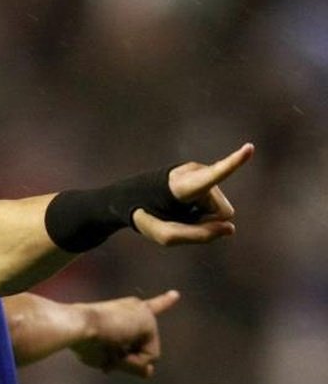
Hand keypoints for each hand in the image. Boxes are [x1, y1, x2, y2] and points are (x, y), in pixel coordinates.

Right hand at [70, 290, 179, 377]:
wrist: (78, 327)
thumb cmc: (83, 340)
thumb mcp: (106, 358)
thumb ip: (130, 364)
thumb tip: (149, 372)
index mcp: (123, 312)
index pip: (148, 309)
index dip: (163, 302)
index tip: (176, 294)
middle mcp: (136, 309)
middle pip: (140, 350)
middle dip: (124, 360)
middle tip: (103, 351)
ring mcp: (144, 314)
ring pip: (144, 357)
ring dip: (126, 362)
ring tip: (106, 347)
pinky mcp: (149, 321)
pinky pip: (148, 357)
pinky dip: (132, 361)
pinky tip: (117, 347)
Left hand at [133, 143, 253, 244]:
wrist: (133, 199)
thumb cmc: (148, 217)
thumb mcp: (166, 236)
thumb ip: (199, 235)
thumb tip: (230, 228)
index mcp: (183, 184)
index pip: (212, 175)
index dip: (232, 163)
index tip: (249, 147)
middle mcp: (195, 173)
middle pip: (222, 211)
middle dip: (206, 221)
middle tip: (178, 217)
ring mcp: (201, 173)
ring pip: (220, 210)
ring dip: (202, 216)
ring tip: (179, 210)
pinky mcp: (204, 176)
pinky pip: (215, 206)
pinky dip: (201, 212)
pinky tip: (184, 206)